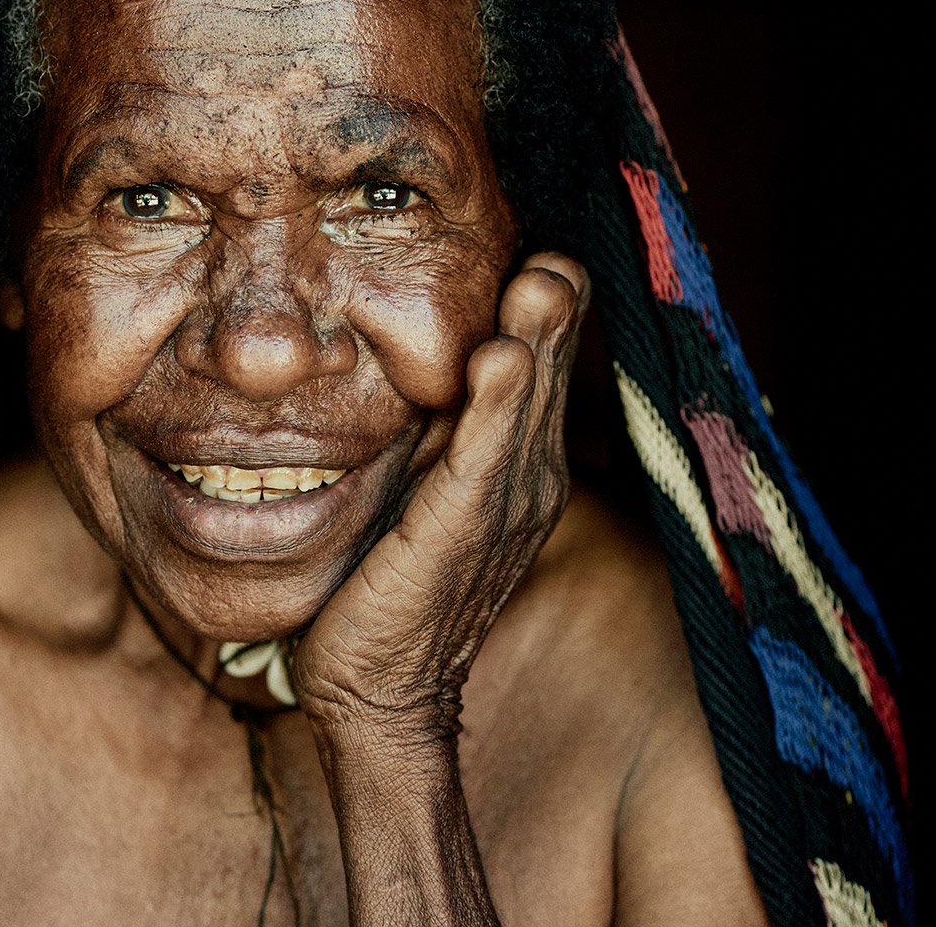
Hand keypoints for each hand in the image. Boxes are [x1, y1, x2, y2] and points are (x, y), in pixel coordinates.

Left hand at [292, 252, 589, 738]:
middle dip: (555, 312)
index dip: (542, 316)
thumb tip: (420, 362)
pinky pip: (481, 460)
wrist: (376, 686)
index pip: (535, 375)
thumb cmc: (388, 584)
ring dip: (539, 342)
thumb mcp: (414, 488)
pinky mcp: (460, 532)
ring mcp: (502, 509)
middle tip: (558, 249)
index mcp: (513, 468)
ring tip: (547, 279)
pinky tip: (500, 358)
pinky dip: (494, 409)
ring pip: (525, 409)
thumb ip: (431, 430)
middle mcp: (524, 482)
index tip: (538, 249)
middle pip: (545, 380)